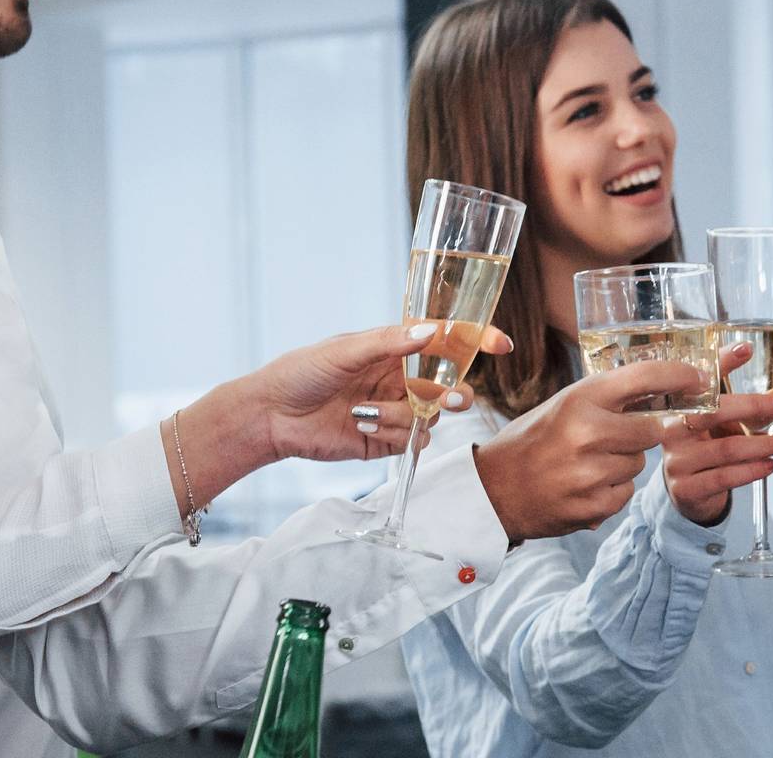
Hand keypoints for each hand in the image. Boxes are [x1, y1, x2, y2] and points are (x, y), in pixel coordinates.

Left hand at [163, 323, 512, 511]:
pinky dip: (394, 434)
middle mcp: (401, 378)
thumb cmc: (302, 371)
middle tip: (448, 398)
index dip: (477, 341)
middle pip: (449, 385)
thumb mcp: (345, 350)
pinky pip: (413, 440)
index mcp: (395, 348)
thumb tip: (430, 332)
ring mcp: (396, 410)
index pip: (447, 342)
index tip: (501, 344)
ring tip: (366, 412)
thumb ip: (389, 342)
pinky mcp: (386, 440)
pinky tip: (363, 426)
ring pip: (431, 417)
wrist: (271, 416)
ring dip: (404, 416)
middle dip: (454, 393)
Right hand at [475, 360, 703, 543]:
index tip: (700, 378)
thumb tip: (665, 387)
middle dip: (642, 433)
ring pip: (640, 464)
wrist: (495, 489)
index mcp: (580, 399)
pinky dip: (612, 490)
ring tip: (587, 464)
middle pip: (653, 429)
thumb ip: (609, 398)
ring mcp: (591, 473)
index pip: (645, 377)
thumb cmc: (534, 440)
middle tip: (614, 436)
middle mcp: (587, 432)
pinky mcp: (594, 506)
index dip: (679, 376)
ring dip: (624, 463)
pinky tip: (584, 485)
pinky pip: (627, 492)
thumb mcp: (565, 405)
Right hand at [661, 364, 772, 526]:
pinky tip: (770, 465)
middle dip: (754, 406)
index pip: (699, 377)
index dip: (722, 362)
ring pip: (726, 448)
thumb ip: (752, 397)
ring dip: (764, 445)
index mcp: (679, 403)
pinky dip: (752, 471)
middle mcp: (672, 427)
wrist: (688, 488)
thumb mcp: (725, 418)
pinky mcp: (686, 487)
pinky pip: (725, 477)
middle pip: (713, 411)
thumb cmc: (710, 443)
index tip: (747, 349)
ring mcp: (677, 459)